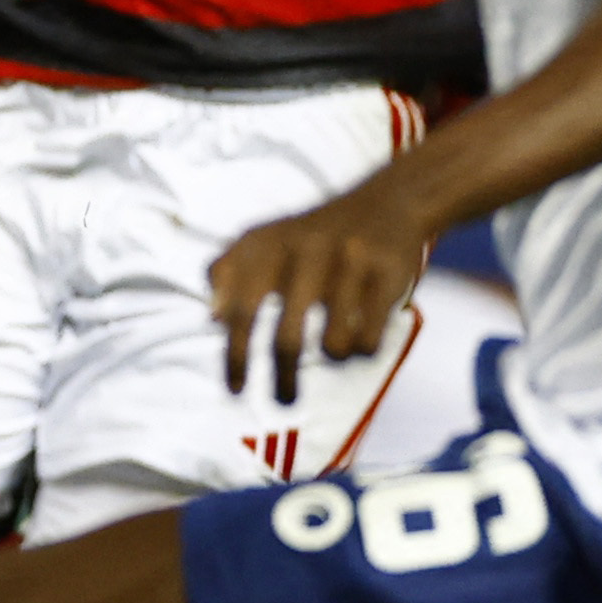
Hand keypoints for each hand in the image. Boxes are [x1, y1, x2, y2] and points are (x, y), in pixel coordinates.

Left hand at [208, 179, 427, 403]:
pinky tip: (362, 336)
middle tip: (283, 400)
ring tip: (335, 347)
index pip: (241, 310)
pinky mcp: (389, 274)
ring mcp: (350, 261)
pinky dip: (363, 349)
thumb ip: (230, 271)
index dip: (235, 355)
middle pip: (287, 340)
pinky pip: (370, 338)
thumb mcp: (266, 239)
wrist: (389, 202)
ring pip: (334, 345)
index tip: (236, 388)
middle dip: (283, 379)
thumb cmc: (313, 236)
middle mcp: (307, 249)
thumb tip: (212, 316)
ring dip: (333, 355)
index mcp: (270, 244)